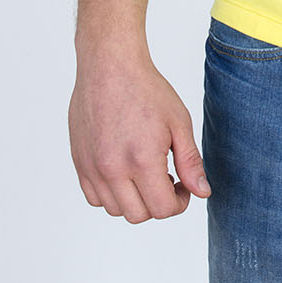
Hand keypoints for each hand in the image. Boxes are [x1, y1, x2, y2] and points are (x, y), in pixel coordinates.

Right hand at [69, 50, 210, 222]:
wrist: (109, 67)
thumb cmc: (145, 90)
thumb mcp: (179, 123)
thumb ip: (190, 162)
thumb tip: (202, 192)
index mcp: (141, 160)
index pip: (162, 209)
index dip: (180, 203)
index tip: (184, 187)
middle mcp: (112, 169)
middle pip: (139, 215)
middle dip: (159, 203)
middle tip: (168, 179)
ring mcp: (92, 167)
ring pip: (115, 209)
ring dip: (135, 200)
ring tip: (146, 172)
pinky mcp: (80, 162)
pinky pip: (95, 197)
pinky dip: (111, 194)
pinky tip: (125, 172)